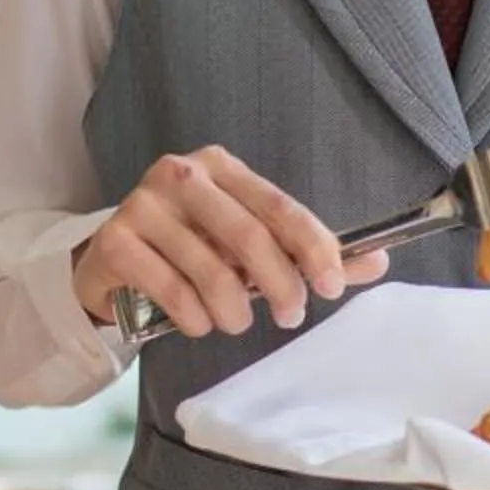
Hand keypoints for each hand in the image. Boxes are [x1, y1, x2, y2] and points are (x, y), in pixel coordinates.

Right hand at [72, 147, 391, 335]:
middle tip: (291, 316)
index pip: (280, 205)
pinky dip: (195, 319)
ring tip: (234, 322)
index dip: (313, 247)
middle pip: (249, 237)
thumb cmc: (190, 249)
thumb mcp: (247, 245)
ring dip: (234, 312)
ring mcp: (143, 205)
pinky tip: (197, 321)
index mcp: (220, 167)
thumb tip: (377, 260)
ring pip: (210, 272)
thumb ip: (305, 252)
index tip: (332, 286)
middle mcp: (180, 175)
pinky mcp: (115, 241)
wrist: (112, 264)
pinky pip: (172, 291)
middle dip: (280, 286)